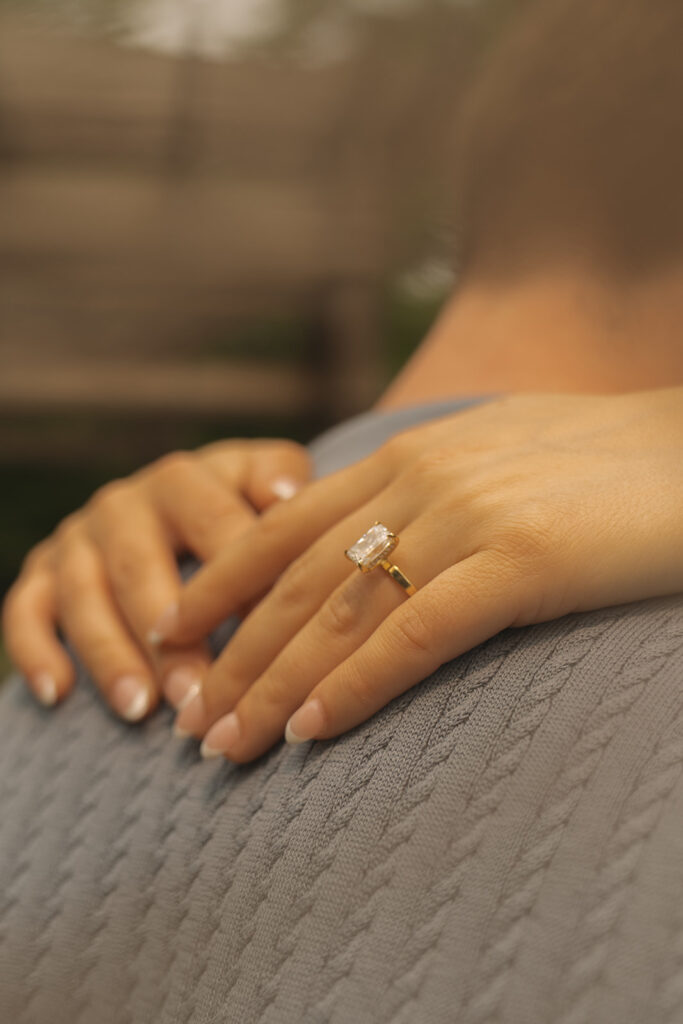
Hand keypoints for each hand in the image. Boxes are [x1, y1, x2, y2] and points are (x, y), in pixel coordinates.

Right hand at [1, 439, 310, 718]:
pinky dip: (36, 651)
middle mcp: (123, 504)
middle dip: (170, 637)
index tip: (270, 637)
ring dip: (110, 654)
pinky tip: (58, 694)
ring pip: (84, 595)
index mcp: (183, 480)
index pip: (213, 525)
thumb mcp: (260, 481)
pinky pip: (25, 610)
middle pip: (141, 567)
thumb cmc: (233, 508)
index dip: (242, 580)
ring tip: (140, 709)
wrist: (170, 507)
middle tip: (197, 695)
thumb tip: (288, 497)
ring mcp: (78, 539)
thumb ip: (279, 481)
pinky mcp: (42, 572)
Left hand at [159, 388, 682, 761]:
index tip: (175, 629)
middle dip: (234, 656)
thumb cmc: (606, 462)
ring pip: (339, 615)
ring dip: (273, 686)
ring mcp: (466, 518)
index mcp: (411, 455)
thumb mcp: (497, 455)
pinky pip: (413, 636)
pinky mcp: (520, 561)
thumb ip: (431, 485)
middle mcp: (420, 481)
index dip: (223, 580)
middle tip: (189, 722)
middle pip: (298, 581)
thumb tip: (383, 523)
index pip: (286, 524)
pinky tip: (310, 732)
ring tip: (225, 745)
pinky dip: (353, 688)